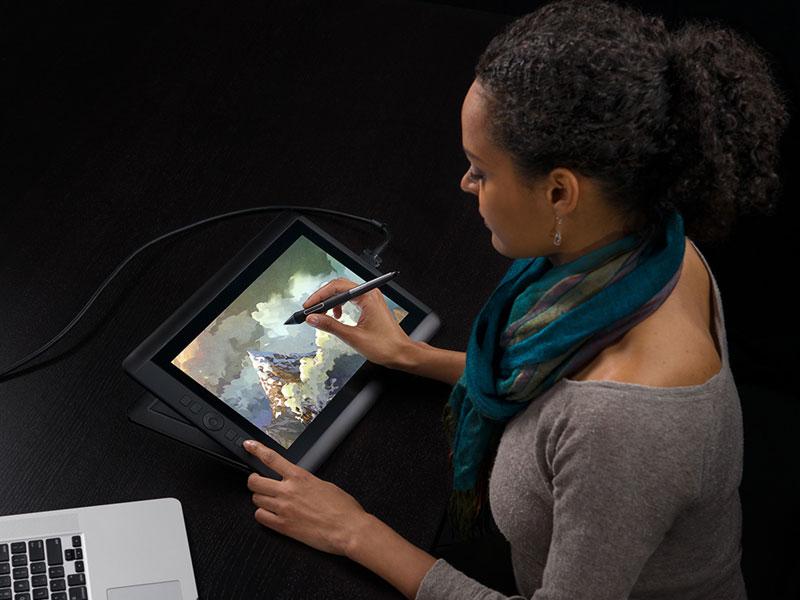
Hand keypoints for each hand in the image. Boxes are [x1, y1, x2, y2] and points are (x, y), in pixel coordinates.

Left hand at [244, 439, 368, 556]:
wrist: (348, 529)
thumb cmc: (342, 508)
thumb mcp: (324, 484)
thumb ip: (305, 481)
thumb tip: (296, 482)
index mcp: (300, 477)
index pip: (271, 458)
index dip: (256, 449)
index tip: (249, 445)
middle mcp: (288, 491)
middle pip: (255, 481)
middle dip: (254, 480)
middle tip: (259, 482)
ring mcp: (283, 509)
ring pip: (256, 499)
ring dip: (260, 498)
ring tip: (269, 500)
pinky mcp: (283, 526)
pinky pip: (260, 517)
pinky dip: (262, 515)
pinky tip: (270, 514)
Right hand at [302, 277, 412, 368]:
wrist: (401, 353)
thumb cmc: (385, 346)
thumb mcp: (352, 337)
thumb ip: (330, 326)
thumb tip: (313, 319)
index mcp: (367, 297)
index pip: (337, 287)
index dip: (319, 296)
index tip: (308, 306)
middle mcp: (370, 294)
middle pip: (339, 287)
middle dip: (323, 298)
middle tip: (310, 310)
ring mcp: (371, 299)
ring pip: (344, 293)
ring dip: (330, 303)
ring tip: (321, 316)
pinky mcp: (371, 306)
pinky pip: (351, 300)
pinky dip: (339, 307)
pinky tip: (336, 317)